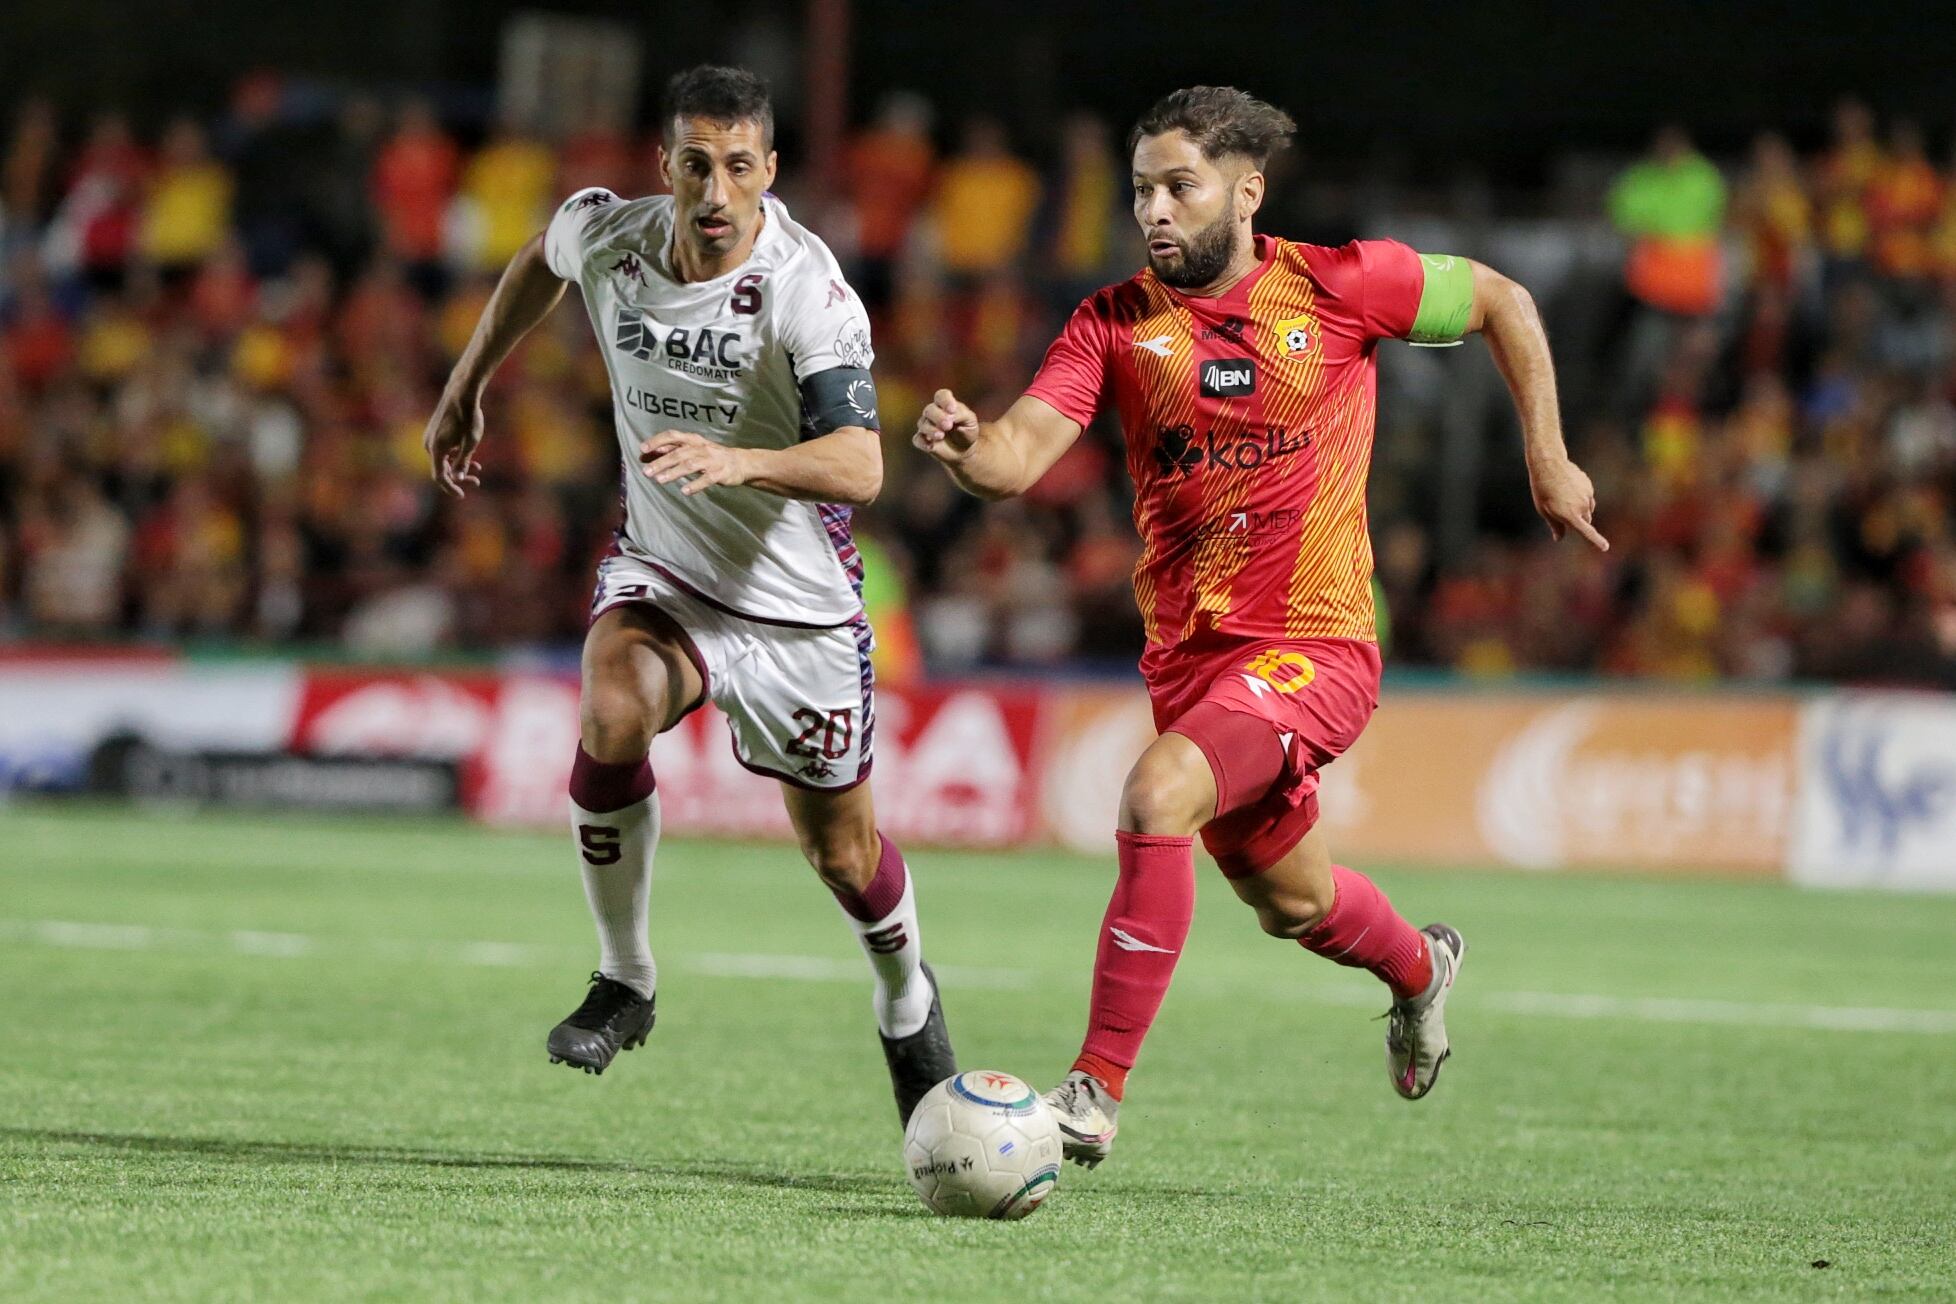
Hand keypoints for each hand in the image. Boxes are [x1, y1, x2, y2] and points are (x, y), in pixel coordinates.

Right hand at [423, 390, 484, 497]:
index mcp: (437, 449)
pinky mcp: (435, 433)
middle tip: (476, 482)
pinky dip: (455, 456)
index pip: (440, 476)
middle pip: (442, 470)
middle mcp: (429, 445)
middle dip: (458, 478)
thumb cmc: (468, 417)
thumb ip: (464, 461)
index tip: (461, 495)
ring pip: (444, 460)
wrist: (461, 394)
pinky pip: (443, 451)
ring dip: (459, 467)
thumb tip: (458, 478)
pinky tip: (470, 457)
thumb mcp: (471, 442)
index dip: (450, 488)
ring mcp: (431, 439)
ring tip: (478, 469)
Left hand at [639, 430, 753, 495]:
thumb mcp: (693, 448)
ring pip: (690, 465)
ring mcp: (711, 460)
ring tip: (660, 480)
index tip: (643, 449)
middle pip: (679, 453)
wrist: (741, 462)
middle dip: (661, 462)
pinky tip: (685, 491)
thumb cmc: (711, 455)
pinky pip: (706, 479)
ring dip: (674, 472)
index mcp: (693, 440)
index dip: (657, 441)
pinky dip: (695, 485)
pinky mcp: (720, 473)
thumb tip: (653, 449)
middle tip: (646, 472)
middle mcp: (701, 448)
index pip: (672, 436)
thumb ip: (674, 448)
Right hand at [912, 388, 980, 463]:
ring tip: (941, 436)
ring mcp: (926, 426)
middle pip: (930, 410)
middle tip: (948, 425)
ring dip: (931, 430)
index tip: (952, 410)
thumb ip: (962, 415)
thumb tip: (950, 416)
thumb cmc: (967, 430)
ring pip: (923, 424)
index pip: (941, 396)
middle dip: (938, 417)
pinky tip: (930, 446)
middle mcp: (933, 412)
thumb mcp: (970, 421)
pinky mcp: (922, 440)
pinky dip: (923, 442)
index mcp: (945, 404)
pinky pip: (918, 439)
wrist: (964, 449)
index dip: (945, 401)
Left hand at [1528, 454, 1608, 550]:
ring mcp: (1587, 496)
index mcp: (1570, 515)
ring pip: (1587, 509)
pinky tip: (1567, 488)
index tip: (1604, 547)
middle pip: (1586, 521)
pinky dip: (1580, 497)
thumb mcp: (1544, 510)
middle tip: (1562, 511)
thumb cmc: (1542, 490)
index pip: (1586, 532)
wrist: (1549, 465)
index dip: (1595, 541)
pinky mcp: (1589, 487)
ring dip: (1579, 508)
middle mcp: (1582, 507)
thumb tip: (1559, 538)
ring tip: (1562, 497)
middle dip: (1579, 521)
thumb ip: (1555, 525)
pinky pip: (1587, 497)